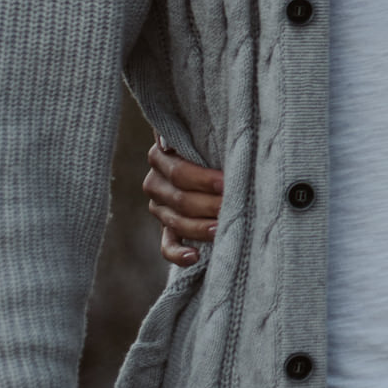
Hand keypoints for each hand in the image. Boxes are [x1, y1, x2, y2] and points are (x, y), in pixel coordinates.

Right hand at [144, 135, 223, 266]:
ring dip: (201, 227)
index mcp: (160, 156)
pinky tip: (195, 256)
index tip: (227, 183)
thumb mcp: (203, 133)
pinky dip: (179, 254)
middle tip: (232, 206)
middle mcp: (155, 182)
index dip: (203, 179)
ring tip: (222, 229)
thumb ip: (195, 131)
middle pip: (180, 199)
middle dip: (209, 204)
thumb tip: (172, 141)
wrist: (206, 157)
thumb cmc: (210, 141)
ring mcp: (160, 208)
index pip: (179, 172)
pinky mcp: (167, 228)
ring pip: (177, 222)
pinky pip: (168, 246)